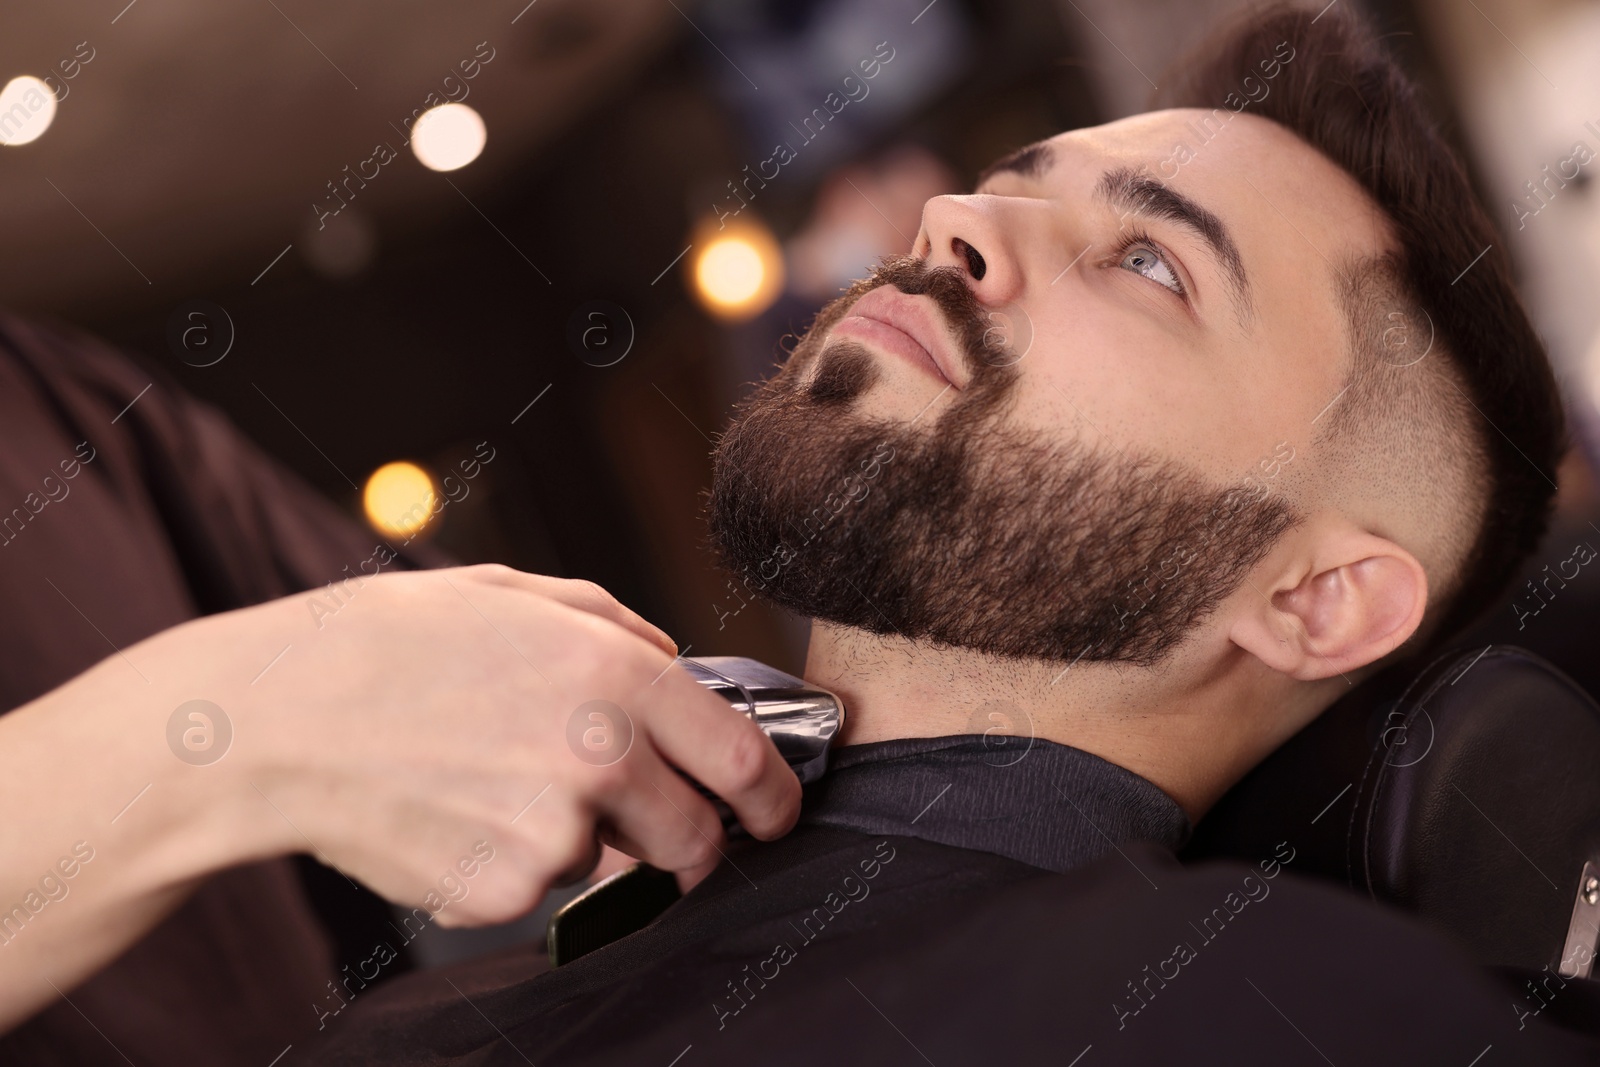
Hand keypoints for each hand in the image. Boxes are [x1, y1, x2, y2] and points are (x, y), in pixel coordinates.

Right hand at [162, 564, 800, 924]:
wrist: (275, 721)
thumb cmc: (387, 646)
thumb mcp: (515, 595)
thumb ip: (617, 627)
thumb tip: (677, 663)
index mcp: (616, 674)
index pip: (743, 758)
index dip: (773, 797)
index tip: (773, 813)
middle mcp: (600, 757)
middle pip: (697, 840)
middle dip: (691, 844)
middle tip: (656, 829)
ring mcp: (552, 834)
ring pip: (606, 863)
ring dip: (578, 841)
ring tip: (494, 785)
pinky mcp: (500, 893)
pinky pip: (534, 891)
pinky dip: (508, 865)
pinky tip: (454, 815)